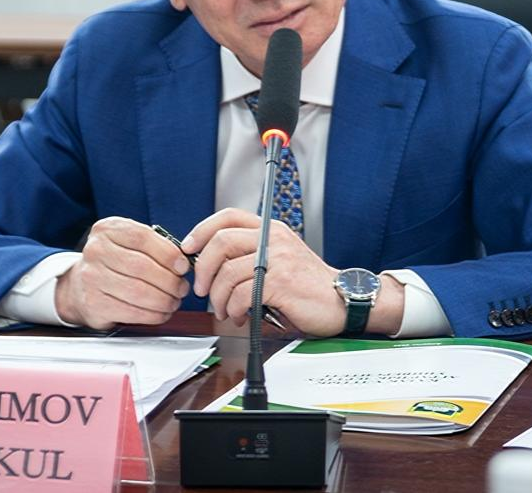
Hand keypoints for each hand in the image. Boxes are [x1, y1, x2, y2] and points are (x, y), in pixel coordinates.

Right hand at [54, 216, 190, 330]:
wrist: (78, 286)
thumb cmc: (113, 263)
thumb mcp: (128, 243)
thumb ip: (154, 246)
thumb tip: (183, 262)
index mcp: (108, 230)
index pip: (143, 238)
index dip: (169, 254)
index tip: (183, 266)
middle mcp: (96, 251)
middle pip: (143, 267)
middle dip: (170, 281)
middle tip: (182, 288)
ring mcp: (91, 278)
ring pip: (139, 292)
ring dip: (164, 300)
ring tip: (173, 301)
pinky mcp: (93, 304)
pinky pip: (131, 312)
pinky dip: (152, 315)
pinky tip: (160, 312)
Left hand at [183, 208, 345, 335]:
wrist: (342, 301)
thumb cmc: (308, 285)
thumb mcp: (279, 259)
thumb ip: (251, 254)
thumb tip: (211, 264)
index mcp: (270, 229)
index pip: (228, 216)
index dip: (202, 230)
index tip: (188, 248)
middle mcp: (273, 238)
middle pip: (220, 242)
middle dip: (203, 269)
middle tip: (201, 289)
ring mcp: (278, 259)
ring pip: (227, 272)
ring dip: (217, 297)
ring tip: (224, 310)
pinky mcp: (281, 282)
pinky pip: (242, 294)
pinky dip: (234, 308)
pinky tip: (240, 315)